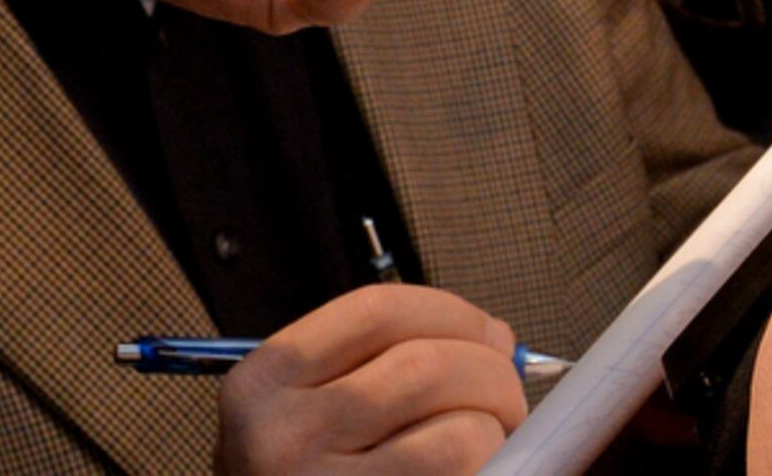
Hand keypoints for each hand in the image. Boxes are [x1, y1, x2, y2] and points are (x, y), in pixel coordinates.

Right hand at [215, 284, 532, 474]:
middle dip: (493, 374)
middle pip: (428, 365)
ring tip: (489, 445)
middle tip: (507, 399)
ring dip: (496, 431)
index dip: (452, 315)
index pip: (378, 311)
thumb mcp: (303, 417)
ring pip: (460, 426)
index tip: (487, 335)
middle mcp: (284, 435)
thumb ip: (377, 368)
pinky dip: (491, 463)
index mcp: (264, 385)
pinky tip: (476, 471)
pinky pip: (462, 470)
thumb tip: (491, 340)